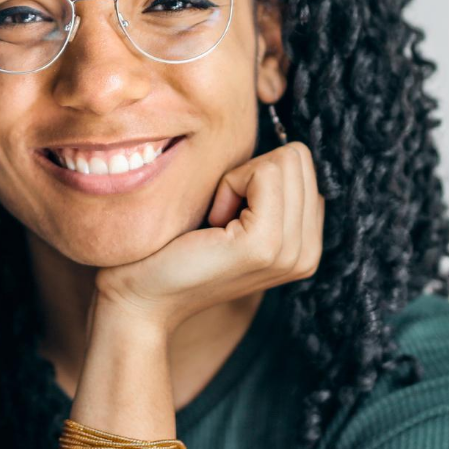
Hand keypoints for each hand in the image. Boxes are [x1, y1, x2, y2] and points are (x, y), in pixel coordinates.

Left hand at [93, 139, 323, 336]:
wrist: (141, 298)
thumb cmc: (175, 251)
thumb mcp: (235, 218)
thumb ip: (269, 192)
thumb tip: (284, 149)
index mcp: (306, 245)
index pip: (305, 167)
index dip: (257, 175)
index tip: (227, 214)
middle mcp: (308, 253)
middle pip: (299, 158)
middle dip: (251, 174)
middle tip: (219, 216)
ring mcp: (290, 251)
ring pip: (285, 161)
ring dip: (239, 180)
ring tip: (216, 222)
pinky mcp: (265, 244)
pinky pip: (264, 172)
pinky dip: (230, 184)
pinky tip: (211, 222)